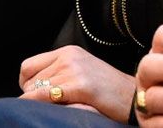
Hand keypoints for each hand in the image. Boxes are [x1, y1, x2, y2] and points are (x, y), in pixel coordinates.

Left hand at [17, 45, 136, 120]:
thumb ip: (60, 73)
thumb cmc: (109, 91)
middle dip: (34, 97)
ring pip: (35, 91)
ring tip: (57, 108)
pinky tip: (50, 111)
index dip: (27, 85)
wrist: (134, 97)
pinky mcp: (79, 85)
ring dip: (39, 104)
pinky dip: (38, 106)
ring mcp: (74, 70)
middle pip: (30, 81)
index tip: (37, 97)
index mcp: (68, 51)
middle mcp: (68, 57)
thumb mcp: (82, 71)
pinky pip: (44, 96)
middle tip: (50, 106)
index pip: (28, 66)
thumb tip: (32, 89)